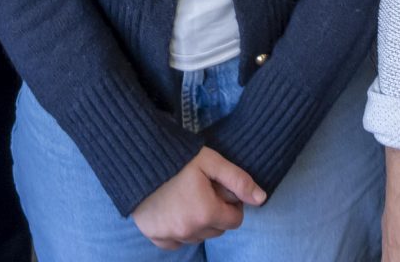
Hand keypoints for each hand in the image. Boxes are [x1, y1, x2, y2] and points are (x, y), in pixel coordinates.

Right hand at [131, 148, 265, 247]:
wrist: (138, 158)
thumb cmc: (178, 157)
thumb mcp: (212, 161)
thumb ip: (238, 180)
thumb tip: (261, 199)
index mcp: (206, 213)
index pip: (235, 220)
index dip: (231, 204)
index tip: (220, 189)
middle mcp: (189, 230)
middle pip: (217, 230)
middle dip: (216, 213)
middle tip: (204, 191)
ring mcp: (170, 235)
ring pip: (198, 237)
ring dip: (199, 223)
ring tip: (188, 197)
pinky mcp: (155, 236)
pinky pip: (176, 243)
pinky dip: (179, 231)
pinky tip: (175, 211)